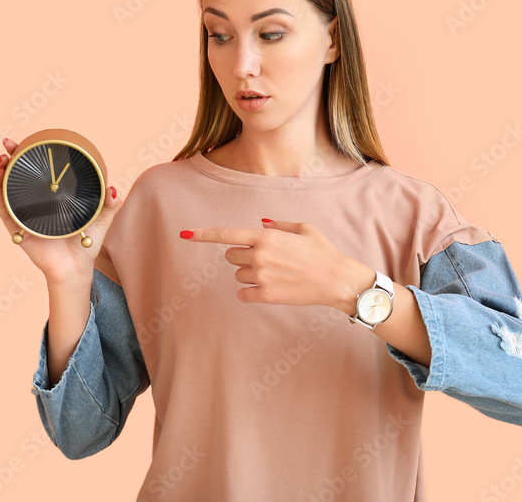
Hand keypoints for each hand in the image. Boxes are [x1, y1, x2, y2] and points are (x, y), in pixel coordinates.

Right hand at [0, 137, 120, 285]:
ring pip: (4, 193)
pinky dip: (0, 199)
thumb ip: (108, 204)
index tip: (19, 142)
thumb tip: (114, 189)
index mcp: (50, 198)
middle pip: (14, 179)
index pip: (34, 173)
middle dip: (6, 162)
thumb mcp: (101, 220)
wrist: (77, 268)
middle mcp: (33, 205)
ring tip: (1, 164)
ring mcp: (24, 217)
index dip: (25, 156)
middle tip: (6, 148)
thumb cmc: (86, 244)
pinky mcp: (19, 231)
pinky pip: (5, 213)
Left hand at [180, 219, 374, 311]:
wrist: (337, 280)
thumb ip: (278, 226)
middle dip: (243, 256)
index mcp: (266, 236)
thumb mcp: (303, 228)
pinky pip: (244, 293)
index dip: (203, 234)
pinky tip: (270, 288)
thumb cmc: (322, 251)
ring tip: (276, 273)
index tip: (185, 234)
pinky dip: (252, 291)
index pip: (226, 234)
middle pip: (231, 256)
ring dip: (250, 273)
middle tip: (266, 258)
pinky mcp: (266, 296)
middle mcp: (259, 256)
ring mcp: (262, 277)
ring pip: (238, 274)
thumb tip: (261, 225)